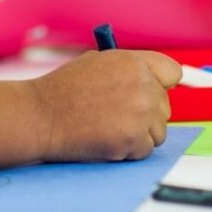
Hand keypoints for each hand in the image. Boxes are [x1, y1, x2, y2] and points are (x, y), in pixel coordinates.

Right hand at [27, 50, 181, 161]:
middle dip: (145, 112)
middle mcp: (142, 85)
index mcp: (131, 62)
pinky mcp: (135, 139)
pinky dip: (128, 148)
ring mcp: (141, 113)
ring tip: (106, 125)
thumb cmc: (61, 90)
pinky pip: (145, 149)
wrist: (40, 114)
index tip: (155, 91)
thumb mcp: (94, 63)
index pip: (171, 71)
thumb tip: (150, 81)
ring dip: (138, 132)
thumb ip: (126, 70)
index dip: (162, 82)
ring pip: (158, 131)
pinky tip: (104, 137)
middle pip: (165, 105)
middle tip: (115, 112)